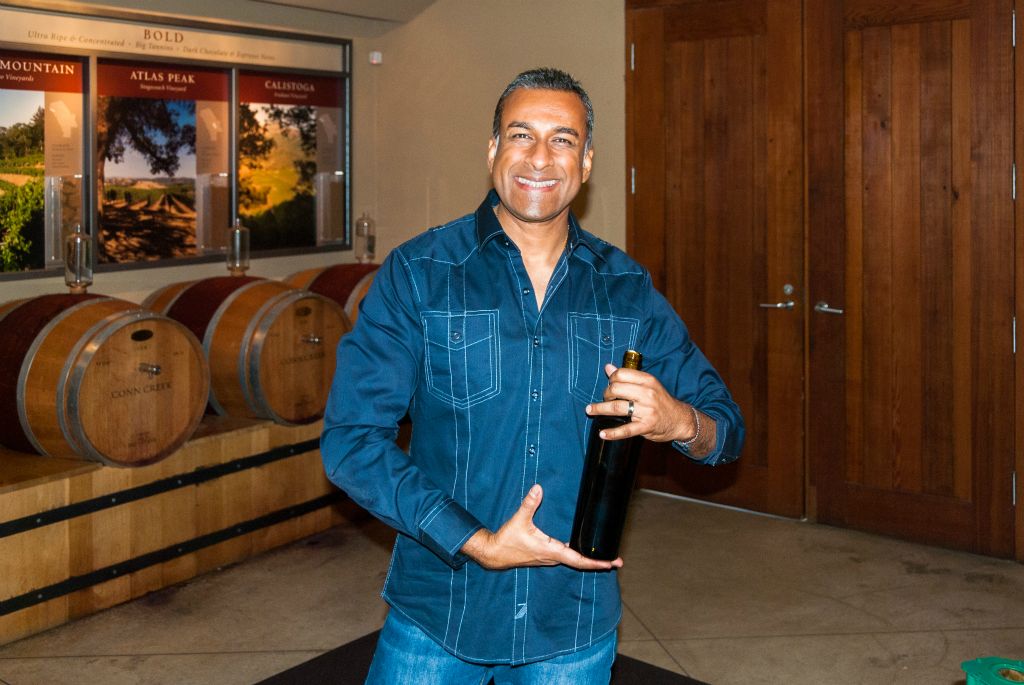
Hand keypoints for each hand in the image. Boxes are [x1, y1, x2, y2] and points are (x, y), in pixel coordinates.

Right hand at [461, 484, 622, 570]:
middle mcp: (553, 557)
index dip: (595, 562)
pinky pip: (567, 557)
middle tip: (616, 560)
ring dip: (589, 559)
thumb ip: (529, 504)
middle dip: (598, 561)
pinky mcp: (546, 556)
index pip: (578, 559)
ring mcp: (549, 558)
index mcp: (550, 551)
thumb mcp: (518, 520)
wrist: (494, 554)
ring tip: (605, 556)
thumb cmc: (506, 540)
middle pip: (580, 562)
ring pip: (574, 560)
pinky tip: (583, 550)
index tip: (610, 563)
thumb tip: (538, 488)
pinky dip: (578, 556)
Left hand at [586, 363, 697, 442]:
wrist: (680, 420)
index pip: (621, 374)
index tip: (610, 385)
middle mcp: (647, 393)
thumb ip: (628, 376)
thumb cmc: (661, 401)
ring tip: (590, 410)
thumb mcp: (648, 385)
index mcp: (647, 380)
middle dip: (606, 394)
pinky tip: (603, 434)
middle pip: (616, 389)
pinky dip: (612, 433)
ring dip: (600, 409)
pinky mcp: (646, 426)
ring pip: (617, 407)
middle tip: (605, 399)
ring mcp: (647, 410)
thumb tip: (608, 367)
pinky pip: (626, 430)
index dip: (611, 379)